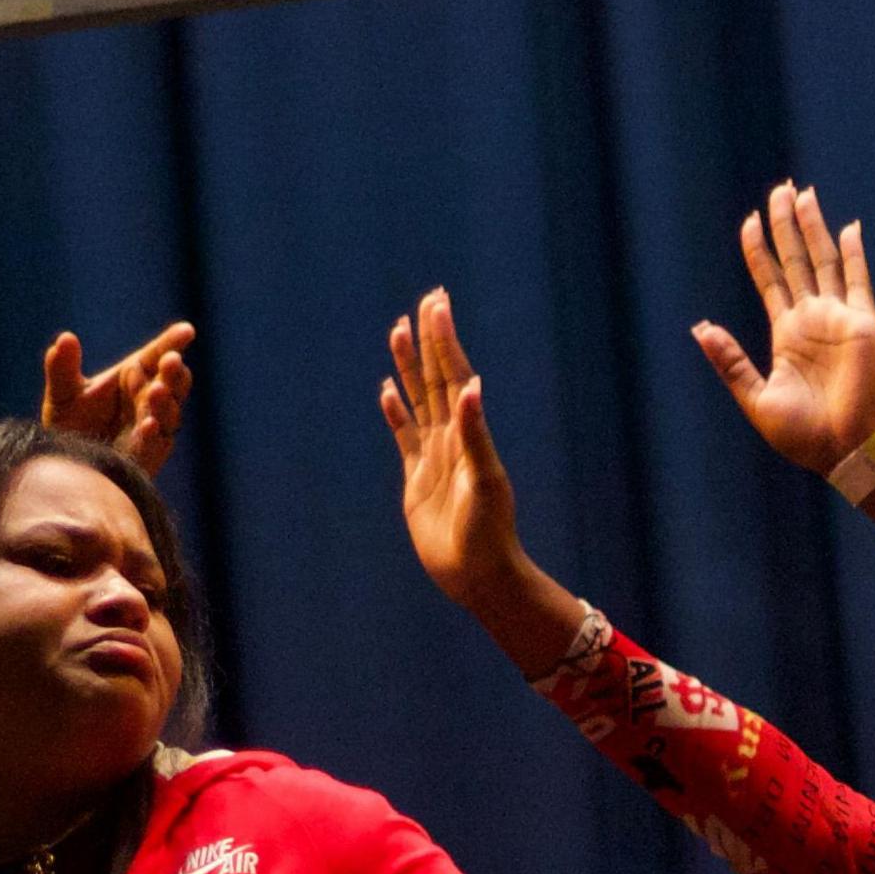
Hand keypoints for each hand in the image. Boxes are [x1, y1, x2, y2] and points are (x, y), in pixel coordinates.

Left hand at [40, 322, 196, 474]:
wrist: (67, 466)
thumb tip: (65, 338)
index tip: (187, 331)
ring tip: (156, 390)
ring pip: (170, 412)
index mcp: (134, 377)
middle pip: (171, 382)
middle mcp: (148, 400)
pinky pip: (156, 444)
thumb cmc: (70, 426)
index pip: (157, 356)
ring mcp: (154, 428)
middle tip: (171, 360)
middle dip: (173, 373)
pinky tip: (148, 425)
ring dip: (165, 401)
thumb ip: (62, 368)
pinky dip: (153, 434)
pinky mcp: (149, 456)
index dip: (173, 342)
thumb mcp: (63, 394)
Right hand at [379, 288, 553, 615]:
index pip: (454, 375)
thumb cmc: (488, 530)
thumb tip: (472, 388)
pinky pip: (404, 435)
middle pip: (435, 377)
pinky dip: (395, 412)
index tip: (437, 304)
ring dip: (407, 366)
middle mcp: (452, 437)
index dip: (444, 339)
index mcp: (468, 432)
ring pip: (417, 399)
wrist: (478, 573)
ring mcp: (433, 455)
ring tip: (398, 330)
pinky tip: (387, 391)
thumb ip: (475, 434)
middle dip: (430, 340)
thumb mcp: (484, 481)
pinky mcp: (417, 477)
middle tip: (426, 300)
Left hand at [694, 180, 874, 474]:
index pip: (770, 279)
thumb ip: (731, 362)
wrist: (842, 451)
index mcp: (786, 334)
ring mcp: (838, 318)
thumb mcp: (756, 398)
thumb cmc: (801, 435)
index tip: (750, 220)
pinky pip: (858, 281)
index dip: (759, 249)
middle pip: (796, 259)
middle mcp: (812, 319)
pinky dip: (854, 254)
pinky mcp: (863, 325)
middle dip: (786, 225)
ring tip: (804, 194)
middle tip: (780, 189)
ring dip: (814, 228)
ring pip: (823, 261)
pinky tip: (848, 227)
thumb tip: (700, 328)